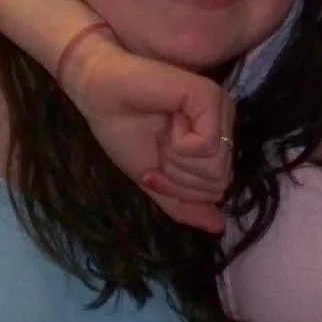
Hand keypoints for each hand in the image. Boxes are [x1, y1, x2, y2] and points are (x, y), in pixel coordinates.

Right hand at [57, 33, 232, 232]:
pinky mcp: (210, 97)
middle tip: (160, 144)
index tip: (156, 162)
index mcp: (216, 140)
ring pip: (215, 168)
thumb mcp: (155, 179)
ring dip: (177, 158)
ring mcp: (221, 108)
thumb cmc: (123, 130)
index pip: (215, 190)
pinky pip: (206, 146)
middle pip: (218, 182)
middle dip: (178, 175)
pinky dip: (178, 143)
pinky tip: (168, 118)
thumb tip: (219, 227)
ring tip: (163, 130)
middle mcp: (224, 124)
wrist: (97, 94)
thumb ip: (184, 203)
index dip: (179, 187)